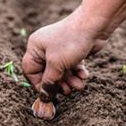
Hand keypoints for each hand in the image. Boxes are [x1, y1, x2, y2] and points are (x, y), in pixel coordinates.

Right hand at [23, 0, 125, 118]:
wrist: (95, 26)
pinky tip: (84, 76)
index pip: (30, 71)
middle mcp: (45, 48)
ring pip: (61, 72)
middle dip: (59, 84)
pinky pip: (71, 67)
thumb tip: (44, 98)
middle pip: (47, 74)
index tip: (49, 93)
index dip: (39, 84)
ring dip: (70, 81)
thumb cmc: (71, 42)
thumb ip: (49, 83)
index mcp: (35, 47)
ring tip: (79, 85)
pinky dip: (77, 73)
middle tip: (68, 91)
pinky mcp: (73, 51)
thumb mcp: (57, 65)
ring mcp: (60, 49)